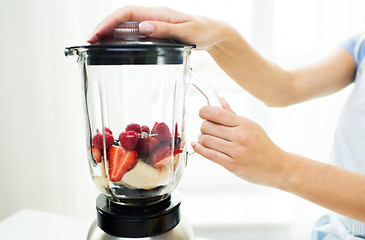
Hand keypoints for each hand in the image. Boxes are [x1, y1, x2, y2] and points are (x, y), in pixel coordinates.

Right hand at [87, 6, 232, 49]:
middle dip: (104, 28)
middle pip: (122, 19)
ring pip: (126, 26)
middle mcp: (153, 17)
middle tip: (90, 42)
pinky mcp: (156, 32)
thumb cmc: (203, 31)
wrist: (214, 33)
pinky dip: (122, 39)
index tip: (96, 34)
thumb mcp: (186, 32)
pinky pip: (135, 33)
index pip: (126, 13)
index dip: (109, 22)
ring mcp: (154, 24)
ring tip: (96, 45)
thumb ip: (164, 30)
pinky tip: (115, 47)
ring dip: (110, 34)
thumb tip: (141, 28)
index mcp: (158, 13)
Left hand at [192, 98, 288, 187]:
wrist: (278, 167)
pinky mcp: (232, 165)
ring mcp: (236, 151)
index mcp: (244, 123)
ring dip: (201, 139)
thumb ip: (233, 115)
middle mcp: (240, 136)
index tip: (202, 113)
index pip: (217, 113)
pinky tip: (197, 146)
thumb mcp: (251, 126)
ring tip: (206, 140)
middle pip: (207, 126)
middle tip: (206, 130)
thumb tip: (220, 100)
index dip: (204, 111)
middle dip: (203, 127)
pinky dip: (199, 149)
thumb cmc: (263, 146)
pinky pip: (209, 154)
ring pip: (205, 140)